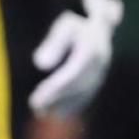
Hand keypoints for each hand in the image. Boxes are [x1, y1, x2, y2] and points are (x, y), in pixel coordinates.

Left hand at [30, 0, 120, 117]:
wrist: (96, 25)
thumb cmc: (74, 25)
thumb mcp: (63, 27)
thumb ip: (53, 43)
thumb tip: (40, 64)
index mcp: (92, 47)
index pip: (73, 73)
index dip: (56, 88)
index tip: (37, 98)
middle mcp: (101, 62)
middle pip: (78, 86)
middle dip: (57, 98)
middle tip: (35, 107)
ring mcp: (102, 72)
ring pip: (83, 93)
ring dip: (63, 105)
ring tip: (41, 113)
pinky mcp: (99, 79)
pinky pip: (87, 96)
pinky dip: (72, 106)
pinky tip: (56, 113)